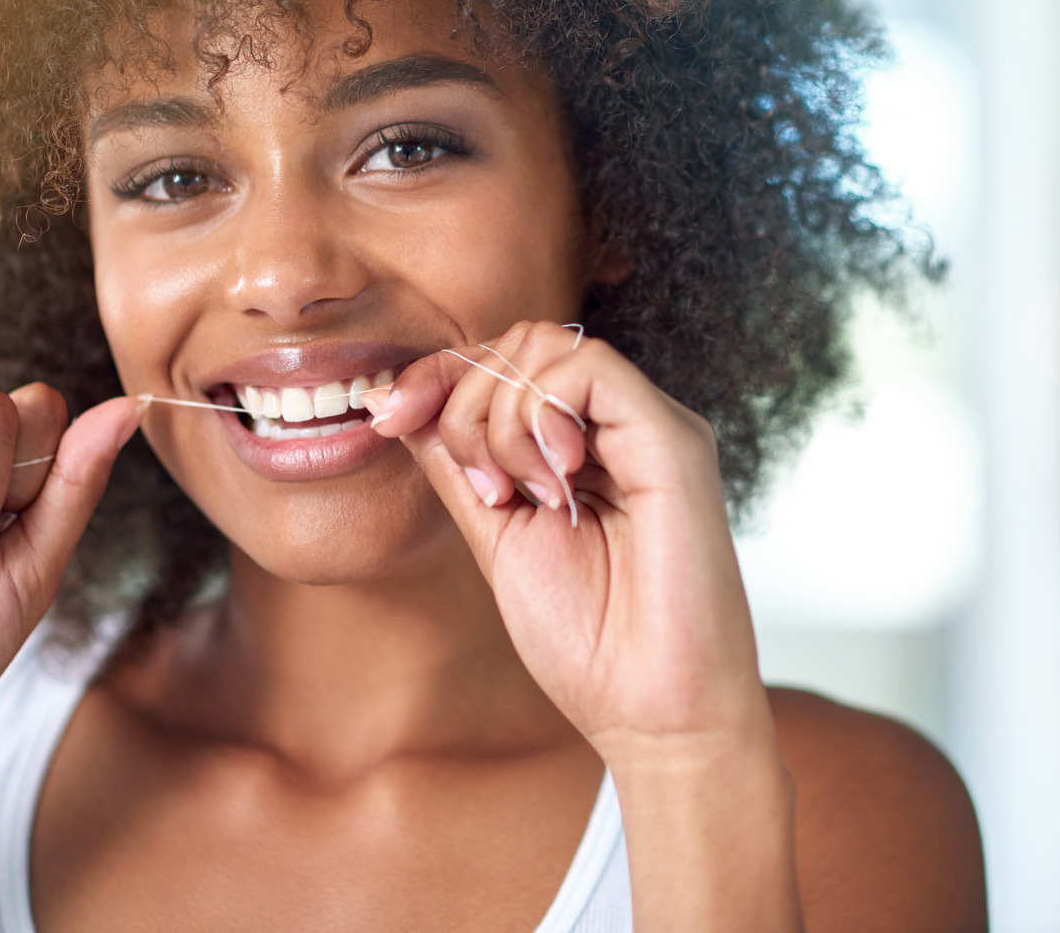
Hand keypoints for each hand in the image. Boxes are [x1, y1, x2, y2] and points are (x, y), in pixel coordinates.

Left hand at [373, 321, 770, 764]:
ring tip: (520, 495)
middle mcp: (625, 424)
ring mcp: (652, 426)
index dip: (437, 376)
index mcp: (587, 443)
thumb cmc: (591, 644)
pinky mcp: (673, 440)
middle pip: (522, 341)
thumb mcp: (496, 537)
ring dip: (499, 418)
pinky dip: (542, 415)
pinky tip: (552, 480)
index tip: (386, 418)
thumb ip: (459, 467)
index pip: (508, 360)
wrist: (654, 717)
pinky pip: (590, 369)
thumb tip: (403, 406)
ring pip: (547, 346)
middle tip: (482, 488)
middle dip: (464, 400)